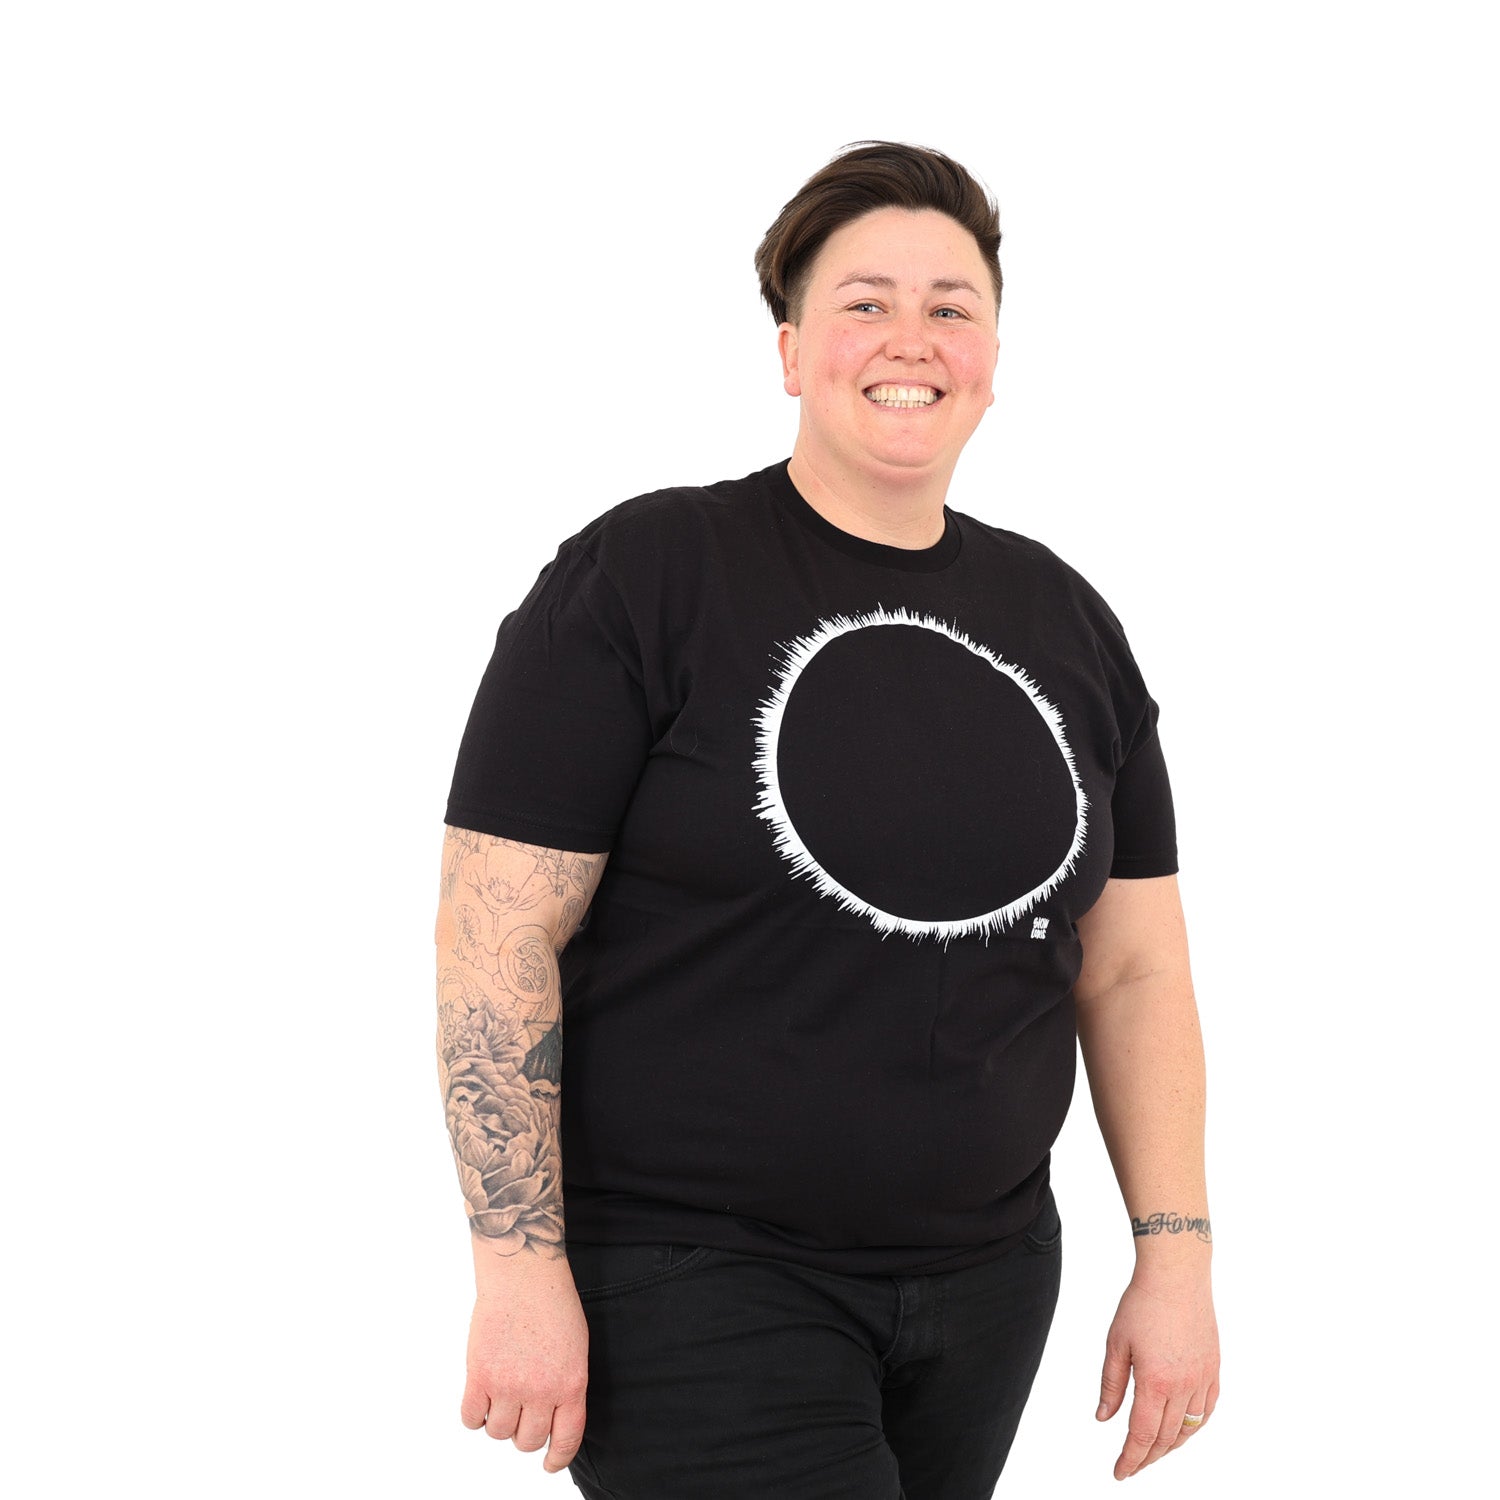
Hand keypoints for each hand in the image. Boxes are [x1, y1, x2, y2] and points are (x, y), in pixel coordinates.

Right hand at [460, 1256, 589, 1474]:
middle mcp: (541, 1390)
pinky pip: (471, 1418)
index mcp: (571, 1384)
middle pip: (527, 1440)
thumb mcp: (575, 1349)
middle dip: (523, 1431)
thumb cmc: (553, 1305)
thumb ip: (565, 1386)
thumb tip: (551, 1419)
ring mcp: (508, 1384)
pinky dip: (474, 1413)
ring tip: (501, 1393)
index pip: (566, 1439)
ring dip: (498, 1420)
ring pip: (497, 1432)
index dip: (556, 1458)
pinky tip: (481, 1395)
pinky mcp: (479, 1375)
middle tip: (520, 1408)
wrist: (524, 1274)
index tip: (549, 1464)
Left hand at [1095, 1274, 1218, 1479]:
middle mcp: (1184, 1387)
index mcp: (1155, 1382)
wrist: (1177, 1276)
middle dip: (1148, 1458)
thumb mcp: (1116, 1343)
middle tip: (1132, 1466)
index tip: (1119, 1472)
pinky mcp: (1214, 1369)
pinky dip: (1194, 1427)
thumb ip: (1111, 1385)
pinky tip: (1183, 1429)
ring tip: (1153, 1452)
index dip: (1130, 1459)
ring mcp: (1203, 1379)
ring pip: (1190, 1429)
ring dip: (1171, 1446)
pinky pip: (1208, 1410)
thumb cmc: (1142, 1304)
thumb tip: (1103, 1418)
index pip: (1142, 1436)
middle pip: (1167, 1439)